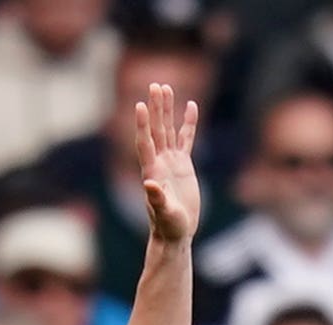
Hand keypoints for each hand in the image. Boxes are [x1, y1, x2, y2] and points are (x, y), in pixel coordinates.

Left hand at [131, 80, 202, 244]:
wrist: (175, 232)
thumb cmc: (168, 226)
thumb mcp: (164, 214)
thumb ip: (157, 200)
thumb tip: (149, 184)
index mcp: (152, 171)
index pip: (146, 143)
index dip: (144, 125)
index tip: (141, 105)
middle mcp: (159, 162)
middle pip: (157, 129)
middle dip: (156, 108)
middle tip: (155, 86)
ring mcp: (171, 161)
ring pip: (169, 129)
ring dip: (167, 109)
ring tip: (165, 88)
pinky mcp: (183, 165)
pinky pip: (186, 139)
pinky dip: (188, 123)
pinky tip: (191, 106)